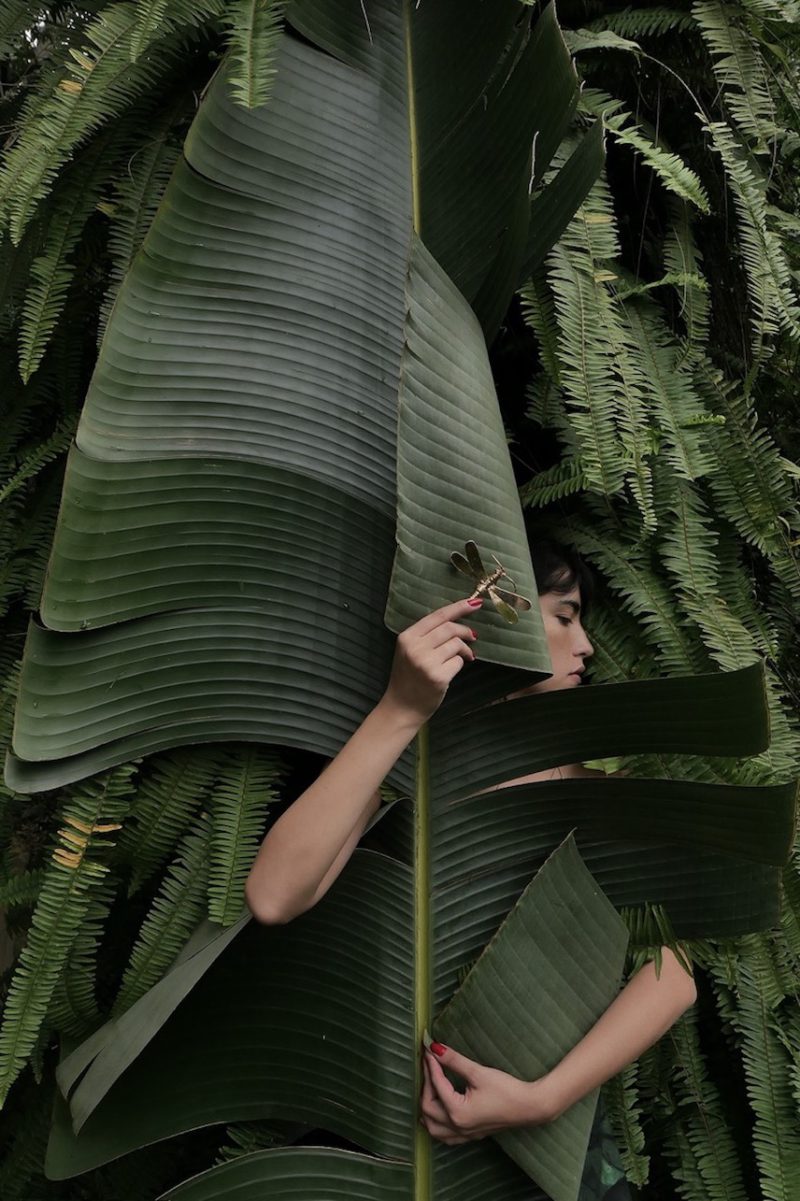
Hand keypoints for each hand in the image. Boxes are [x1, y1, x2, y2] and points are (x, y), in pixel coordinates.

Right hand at [382, 598, 481, 725]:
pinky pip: (459, 661)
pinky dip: (460, 664)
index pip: (437, 616)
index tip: (475, 603)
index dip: (458, 607)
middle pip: (450, 628)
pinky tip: (451, 672)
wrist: (401, 707)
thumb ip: (427, 636)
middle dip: (465, 631)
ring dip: (464, 650)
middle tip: (473, 636)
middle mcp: (415, 647)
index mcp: (407, 637)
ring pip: (456, 644)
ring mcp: (426, 662)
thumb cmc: (408, 677)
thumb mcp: (409, 651)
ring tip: (463, 657)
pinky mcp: (438, 677)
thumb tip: (458, 623)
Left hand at [419, 1042, 552, 1144]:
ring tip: (430, 1086)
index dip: (431, 1065)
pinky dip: (436, 1123)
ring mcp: (464, 1134)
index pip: (436, 1085)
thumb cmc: (507, 1089)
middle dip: (426, 1085)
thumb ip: (454, 1061)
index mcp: (458, 1112)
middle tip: (430, 1065)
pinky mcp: (472, 1135)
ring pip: (433, 1127)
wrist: (530, 1107)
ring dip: (427, 1107)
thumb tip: (435, 1047)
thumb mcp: (478, 1072)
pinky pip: (445, 1135)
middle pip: (427, 1108)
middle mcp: (458, 1127)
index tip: (429, 1049)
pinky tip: (440, 1109)